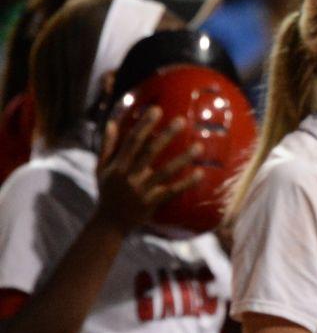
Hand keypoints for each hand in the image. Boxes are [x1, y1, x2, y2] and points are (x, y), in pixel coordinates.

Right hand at [94, 108, 200, 230]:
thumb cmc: (107, 192)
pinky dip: (186, 183)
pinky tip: (200, 173)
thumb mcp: (101, 168)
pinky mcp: (152, 202)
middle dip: (165, 135)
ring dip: (182, 158)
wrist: (110, 223)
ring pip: (165, 171)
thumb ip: (107, 146)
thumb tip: (111, 122)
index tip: (156, 110)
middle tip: (182, 121)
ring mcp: (142, 190)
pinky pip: (172, 191)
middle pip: (149, 152)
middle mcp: (129, 176)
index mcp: (118, 166)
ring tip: (198, 147)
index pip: (132, 141)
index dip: (144, 125)